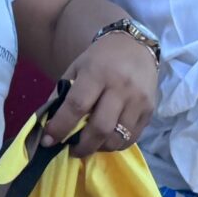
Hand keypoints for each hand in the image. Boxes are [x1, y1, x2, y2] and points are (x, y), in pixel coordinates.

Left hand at [49, 29, 158, 157]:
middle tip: (71, 150)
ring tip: (90, 145)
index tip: (48, 141)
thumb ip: (62, 95)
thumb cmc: (100, 59)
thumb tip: (48, 124)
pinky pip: (132, 138)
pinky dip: (116, 144)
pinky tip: (106, 140)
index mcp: (97, 73)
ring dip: (100, 148)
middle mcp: (120, 87)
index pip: (77, 106)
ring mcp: (138, 100)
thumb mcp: (76, 69)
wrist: (135, 46)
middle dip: (82, 146)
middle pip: (100, 127)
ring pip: (117, 137)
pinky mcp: (150, 110)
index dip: (60, 127)